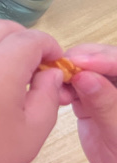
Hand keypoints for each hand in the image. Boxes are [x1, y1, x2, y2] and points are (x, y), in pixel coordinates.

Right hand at [60, 44, 116, 162]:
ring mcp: (107, 92)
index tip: (79, 61)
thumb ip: (105, 104)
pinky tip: (57, 92)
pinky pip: (75, 85)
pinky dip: (63, 85)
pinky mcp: (90, 100)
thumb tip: (85, 76)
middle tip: (62, 66)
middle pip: (103, 61)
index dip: (102, 58)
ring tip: (57, 82)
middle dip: (82, 61)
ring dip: (69, 73)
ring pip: (86, 70)